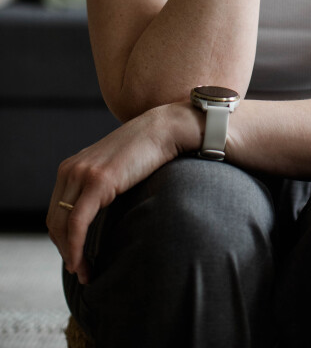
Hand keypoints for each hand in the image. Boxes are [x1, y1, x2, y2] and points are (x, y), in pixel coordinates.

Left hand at [47, 101, 198, 283]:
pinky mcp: (98, 181)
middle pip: (55, 221)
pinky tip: (82, 263)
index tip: (75, 259)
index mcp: (71, 167)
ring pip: (62, 225)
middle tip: (80, 271)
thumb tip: (98, 215)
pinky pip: (77, 223)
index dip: (62, 240)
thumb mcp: (112, 170)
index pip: (56, 212)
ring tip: (84, 272)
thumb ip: (98, 187)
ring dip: (70, 254)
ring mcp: (82, 174)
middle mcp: (71, 169)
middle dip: (64, 250)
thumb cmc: (145, 152)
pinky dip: (75, 248)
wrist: (164, 129)